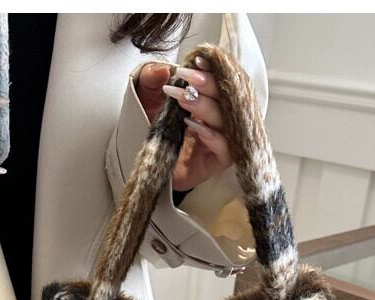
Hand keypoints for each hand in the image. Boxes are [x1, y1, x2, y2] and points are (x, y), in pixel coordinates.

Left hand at [135, 58, 231, 191]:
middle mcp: (219, 118)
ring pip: (228, 120)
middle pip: (228, 97)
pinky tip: (194, 126)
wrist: (148, 164)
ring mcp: (221, 139)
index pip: (221, 80)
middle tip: (187, 77)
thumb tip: (162, 68)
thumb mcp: (146, 99)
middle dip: (208, 84)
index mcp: (209, 99)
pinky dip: (213, 136)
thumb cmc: (153, 131)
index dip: (213, 68)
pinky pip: (226, 148)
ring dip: (206, 106)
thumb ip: (150, 79)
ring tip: (183, 98)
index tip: (197, 60)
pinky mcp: (218, 162)